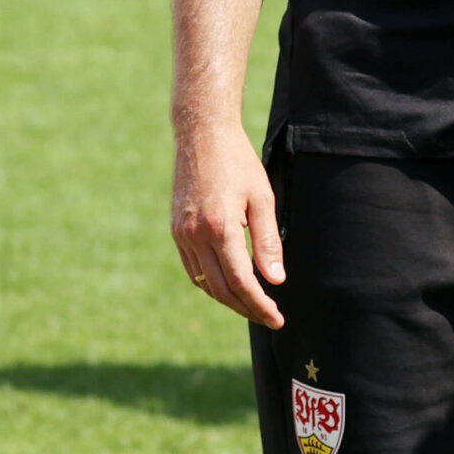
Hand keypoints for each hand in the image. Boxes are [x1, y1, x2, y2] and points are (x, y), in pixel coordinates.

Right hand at [171, 118, 286, 326]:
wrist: (201, 136)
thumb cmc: (238, 162)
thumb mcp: (262, 197)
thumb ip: (268, 241)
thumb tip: (275, 280)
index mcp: (220, 227)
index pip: (242, 281)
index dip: (260, 304)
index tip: (277, 318)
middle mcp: (195, 235)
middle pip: (221, 290)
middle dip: (246, 308)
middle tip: (269, 317)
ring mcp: (181, 235)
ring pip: (204, 283)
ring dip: (229, 300)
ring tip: (253, 305)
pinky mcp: (176, 231)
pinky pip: (193, 269)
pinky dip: (212, 283)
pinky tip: (229, 284)